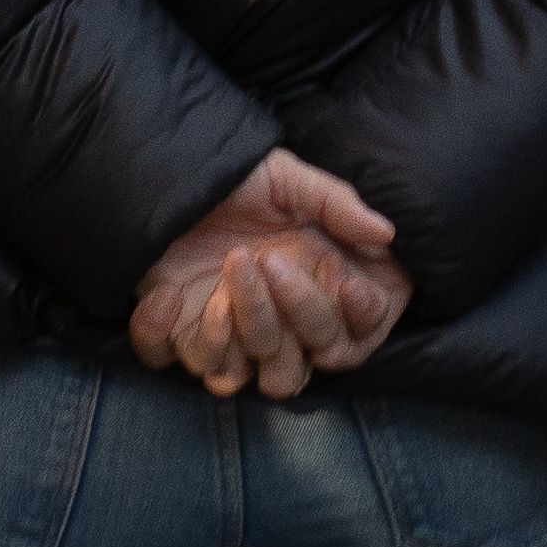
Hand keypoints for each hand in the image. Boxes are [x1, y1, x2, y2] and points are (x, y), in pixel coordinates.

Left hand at [129, 151, 407, 400]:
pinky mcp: (170, 330)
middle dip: (278, 321)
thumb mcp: (290, 180)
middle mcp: (268, 322)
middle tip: (266, 260)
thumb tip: (386, 233)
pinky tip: (168, 294)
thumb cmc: (240, 176)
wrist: (171, 169)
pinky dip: (159, 335)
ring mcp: (218, 332)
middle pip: (287, 371)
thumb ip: (336, 204)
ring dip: (227, 338)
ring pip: (230, 376)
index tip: (345, 280)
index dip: (354, 317)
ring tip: (220, 289)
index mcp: (306, 290)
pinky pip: (165, 359)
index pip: (345, 335)